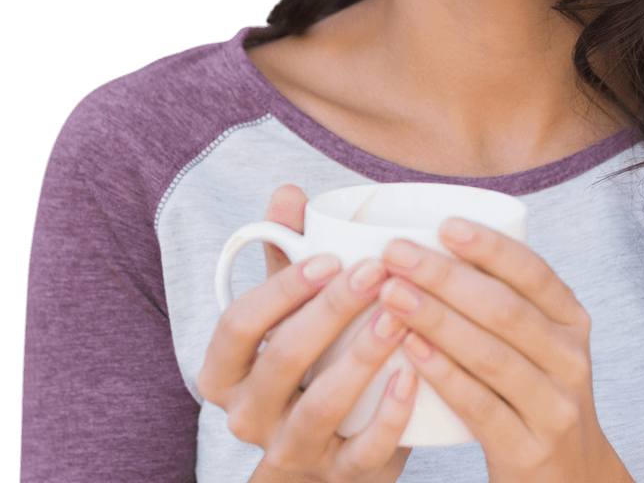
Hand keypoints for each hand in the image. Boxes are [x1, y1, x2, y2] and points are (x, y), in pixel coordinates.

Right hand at [197, 186, 416, 482]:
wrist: (329, 451)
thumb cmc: (308, 360)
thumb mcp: (287, 311)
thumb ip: (285, 255)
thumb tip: (287, 192)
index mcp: (226, 371)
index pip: (238, 326)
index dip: (281, 290)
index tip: (328, 257)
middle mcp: (249, 416)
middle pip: (280, 361)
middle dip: (329, 312)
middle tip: (375, 271)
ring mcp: (292, 452)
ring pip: (319, 409)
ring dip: (360, 358)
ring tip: (398, 316)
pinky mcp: (340, 478)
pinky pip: (362, 454)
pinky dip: (389, 416)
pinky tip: (414, 374)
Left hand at [376, 219, 634, 482]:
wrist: (569, 480)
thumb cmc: (533, 394)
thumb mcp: (540, 344)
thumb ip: (506, 301)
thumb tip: (435, 241)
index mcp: (572, 322)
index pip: (534, 273)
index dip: (490, 246)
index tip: (444, 224)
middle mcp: (571, 360)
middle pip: (504, 309)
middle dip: (445, 276)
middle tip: (396, 254)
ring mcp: (554, 408)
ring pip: (489, 354)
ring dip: (435, 318)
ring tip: (391, 293)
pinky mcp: (528, 450)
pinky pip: (480, 405)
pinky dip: (443, 374)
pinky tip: (410, 349)